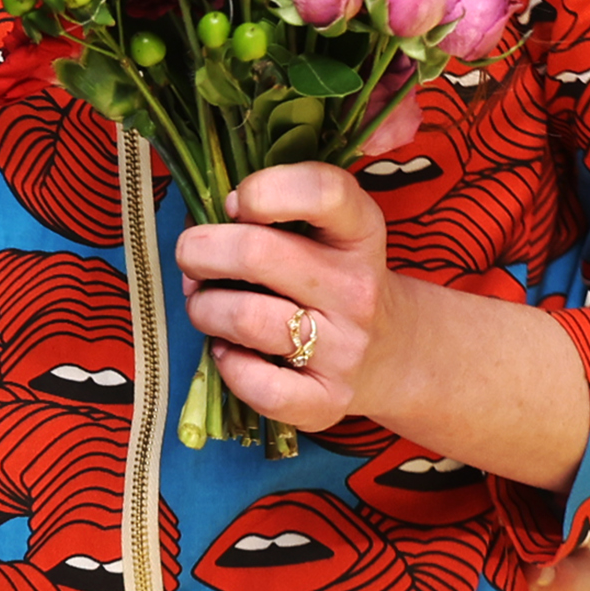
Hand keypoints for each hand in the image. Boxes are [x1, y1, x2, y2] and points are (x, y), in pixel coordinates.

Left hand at [175, 161, 411, 435]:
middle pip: (255, 253)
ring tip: (208, 306)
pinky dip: (227, 365)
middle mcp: (357, 288)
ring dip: (203, 308)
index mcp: (360, 232)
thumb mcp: (329, 231)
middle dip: (199, 250)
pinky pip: (257, 384)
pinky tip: (229, 352)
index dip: (263, 189)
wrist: (395, 353)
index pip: (323, 192)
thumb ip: (273, 211)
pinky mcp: (328, 401)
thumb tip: (205, 217)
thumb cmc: (335, 278)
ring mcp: (346, 349)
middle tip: (193, 257)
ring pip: (243, 317)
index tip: (235, 204)